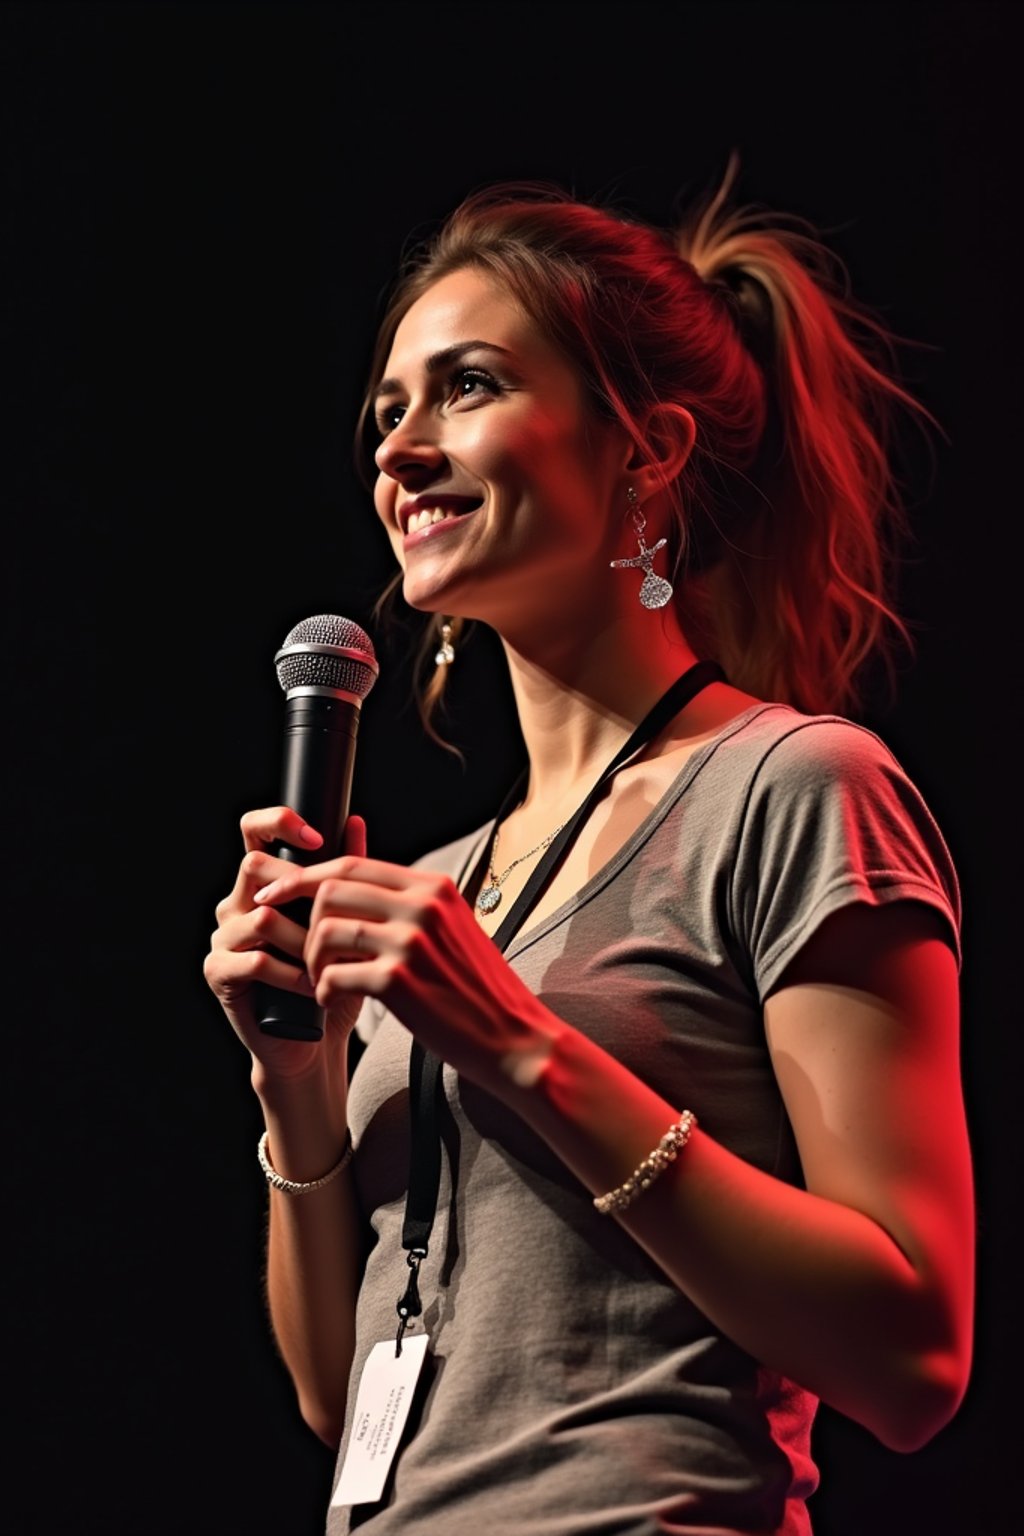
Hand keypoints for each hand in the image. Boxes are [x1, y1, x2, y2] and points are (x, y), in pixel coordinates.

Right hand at [203, 808, 368, 1080]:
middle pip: (254, 866)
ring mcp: (223, 937)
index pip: (254, 832)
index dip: (278, 821)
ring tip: (330, 964)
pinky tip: (314, 987)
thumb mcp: (345, 922)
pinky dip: (291, 974)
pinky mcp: (218, 971)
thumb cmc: (330, 977)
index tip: (317, 838)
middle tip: (331, 921)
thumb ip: (346, 873)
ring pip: (262, 917)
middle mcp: (236, 903)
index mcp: (263, 884)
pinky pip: (255, 960)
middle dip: (300, 891)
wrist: (312, 1039)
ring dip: (305, 941)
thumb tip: (355, 820)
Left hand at [251, 854, 562, 1096]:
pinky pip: (333, 975)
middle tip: (294, 944)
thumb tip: (360, 888)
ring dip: (312, 958)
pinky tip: (332, 1001)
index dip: (305, 876)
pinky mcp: (398, 982)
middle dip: (300, 916)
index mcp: (434, 887)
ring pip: (327, 929)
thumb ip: (413, 905)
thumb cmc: (480, 990)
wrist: (514, 1038)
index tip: (277, 892)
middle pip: (331, 889)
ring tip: (320, 979)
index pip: (352, 864)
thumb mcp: (454, 929)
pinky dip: (323, 989)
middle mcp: (423, 905)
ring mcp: (411, 941)